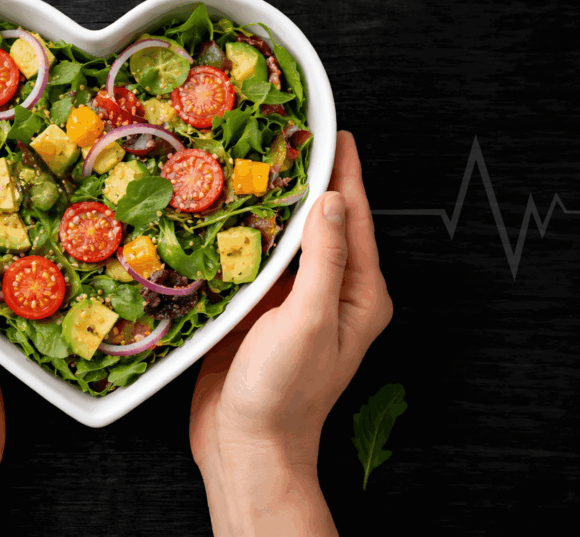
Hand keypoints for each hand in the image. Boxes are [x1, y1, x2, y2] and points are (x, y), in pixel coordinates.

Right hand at [189, 131, 391, 535]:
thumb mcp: (309, 320)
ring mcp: (290, 302)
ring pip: (282, 240)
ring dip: (270, 205)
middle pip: (320, 224)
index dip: (344, 172)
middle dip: (306, 180)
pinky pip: (251, 262)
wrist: (244, 448)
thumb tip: (332, 198)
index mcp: (358, 295)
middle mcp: (328, 294)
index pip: (354, 219)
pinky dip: (240, 236)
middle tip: (285, 135)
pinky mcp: (255, 312)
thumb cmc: (284, 394)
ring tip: (250, 162)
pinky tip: (221, 212)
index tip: (332, 130)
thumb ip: (324, 258)